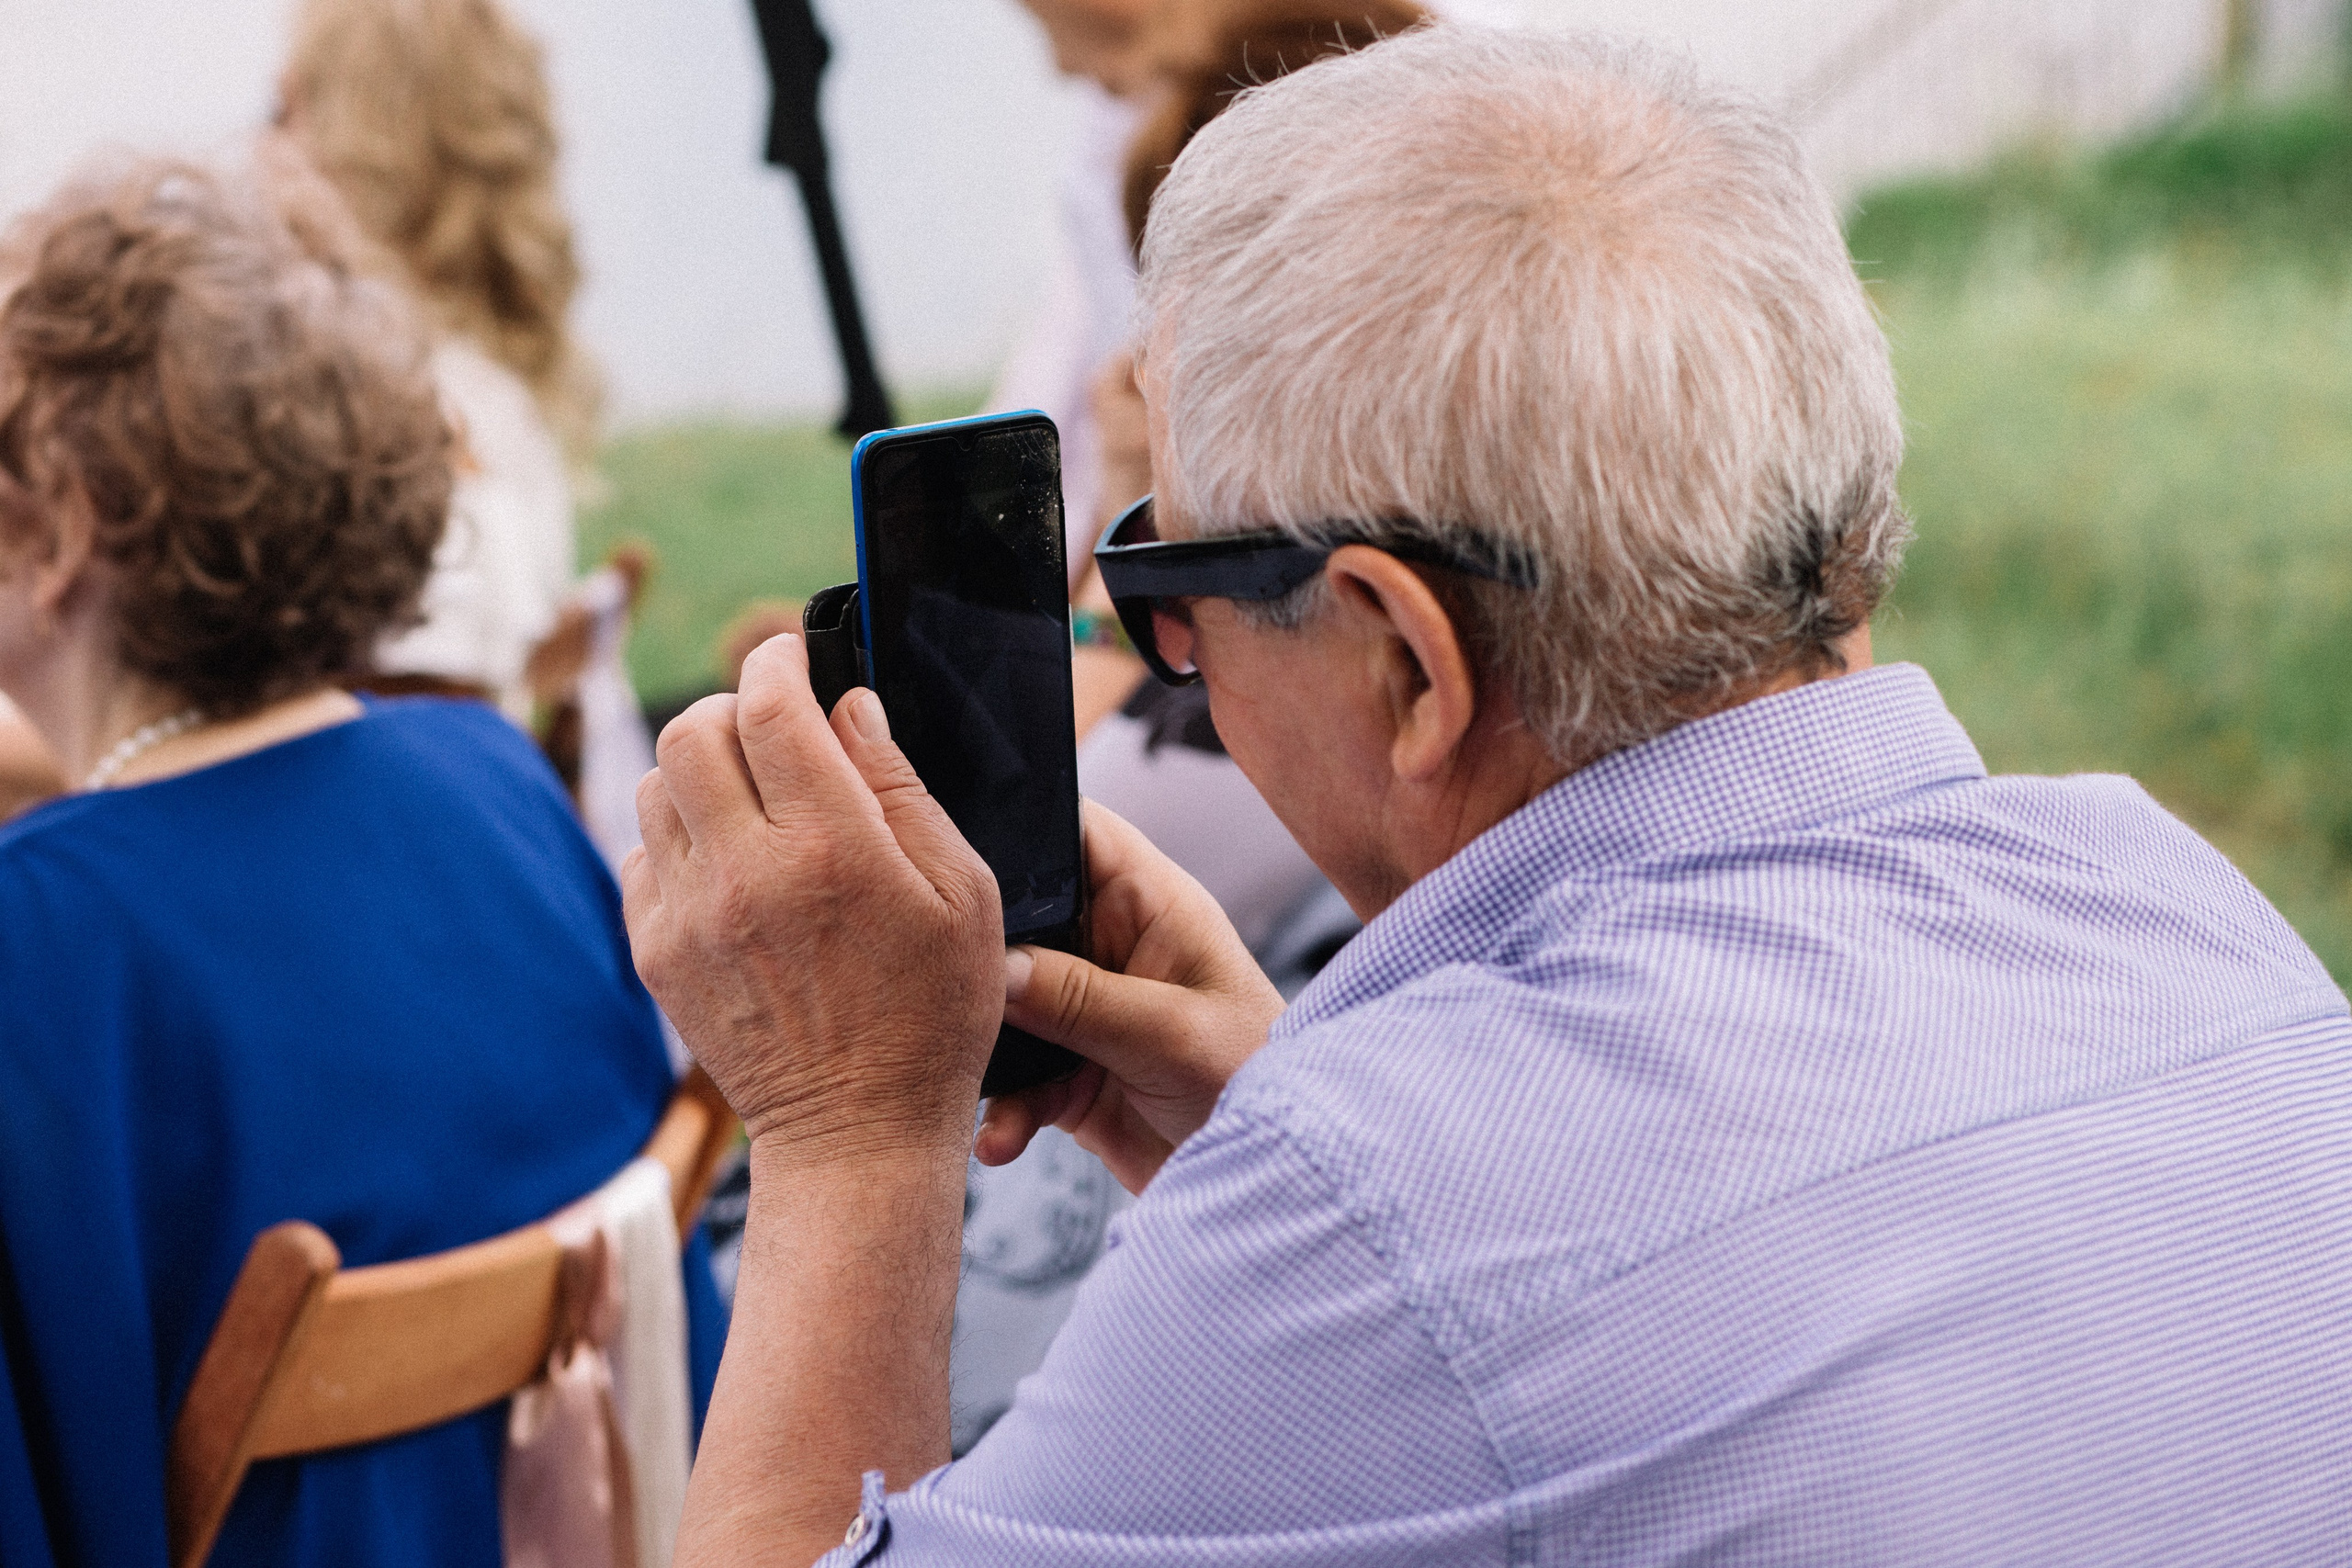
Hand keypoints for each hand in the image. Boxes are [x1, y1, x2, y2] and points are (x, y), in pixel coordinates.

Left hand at [623, 635, 1004, 1161]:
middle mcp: (745, 873)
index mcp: (830, 849)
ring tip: (754, 797)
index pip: (771, 707)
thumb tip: (852, 709)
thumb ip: (904, 789)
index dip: (778, 662)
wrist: (856, 1133)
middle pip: (693, 730)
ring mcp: (689, 915)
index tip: (793, 658)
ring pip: (656, 785)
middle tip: (776, 726)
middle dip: (734, 708)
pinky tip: (732, 863)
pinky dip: (681, 836)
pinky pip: (641, 853)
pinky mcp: (656, 953)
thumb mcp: (961, 895)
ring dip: (702, 770)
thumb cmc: (931, 1015)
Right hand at [977, 801, 1283, 1192]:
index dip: (1016, 828)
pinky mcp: (1072, 1073)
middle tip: (943, 988)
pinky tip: (1002, 1139)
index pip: (1074, 833)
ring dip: (987, 1048)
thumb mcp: (1171, 1033)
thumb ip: (1080, 998)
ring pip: (1004, 1004)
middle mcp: (1112, 949)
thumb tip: (995, 966)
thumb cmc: (1260, 1080)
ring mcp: (1088, 1011)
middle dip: (977, 956)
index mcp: (1149, 905)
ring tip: (972, 1081)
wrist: (1275, 1182)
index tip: (950, 854)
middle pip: (1019, 918)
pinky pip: (1016, 1078)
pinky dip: (1005, 1109)